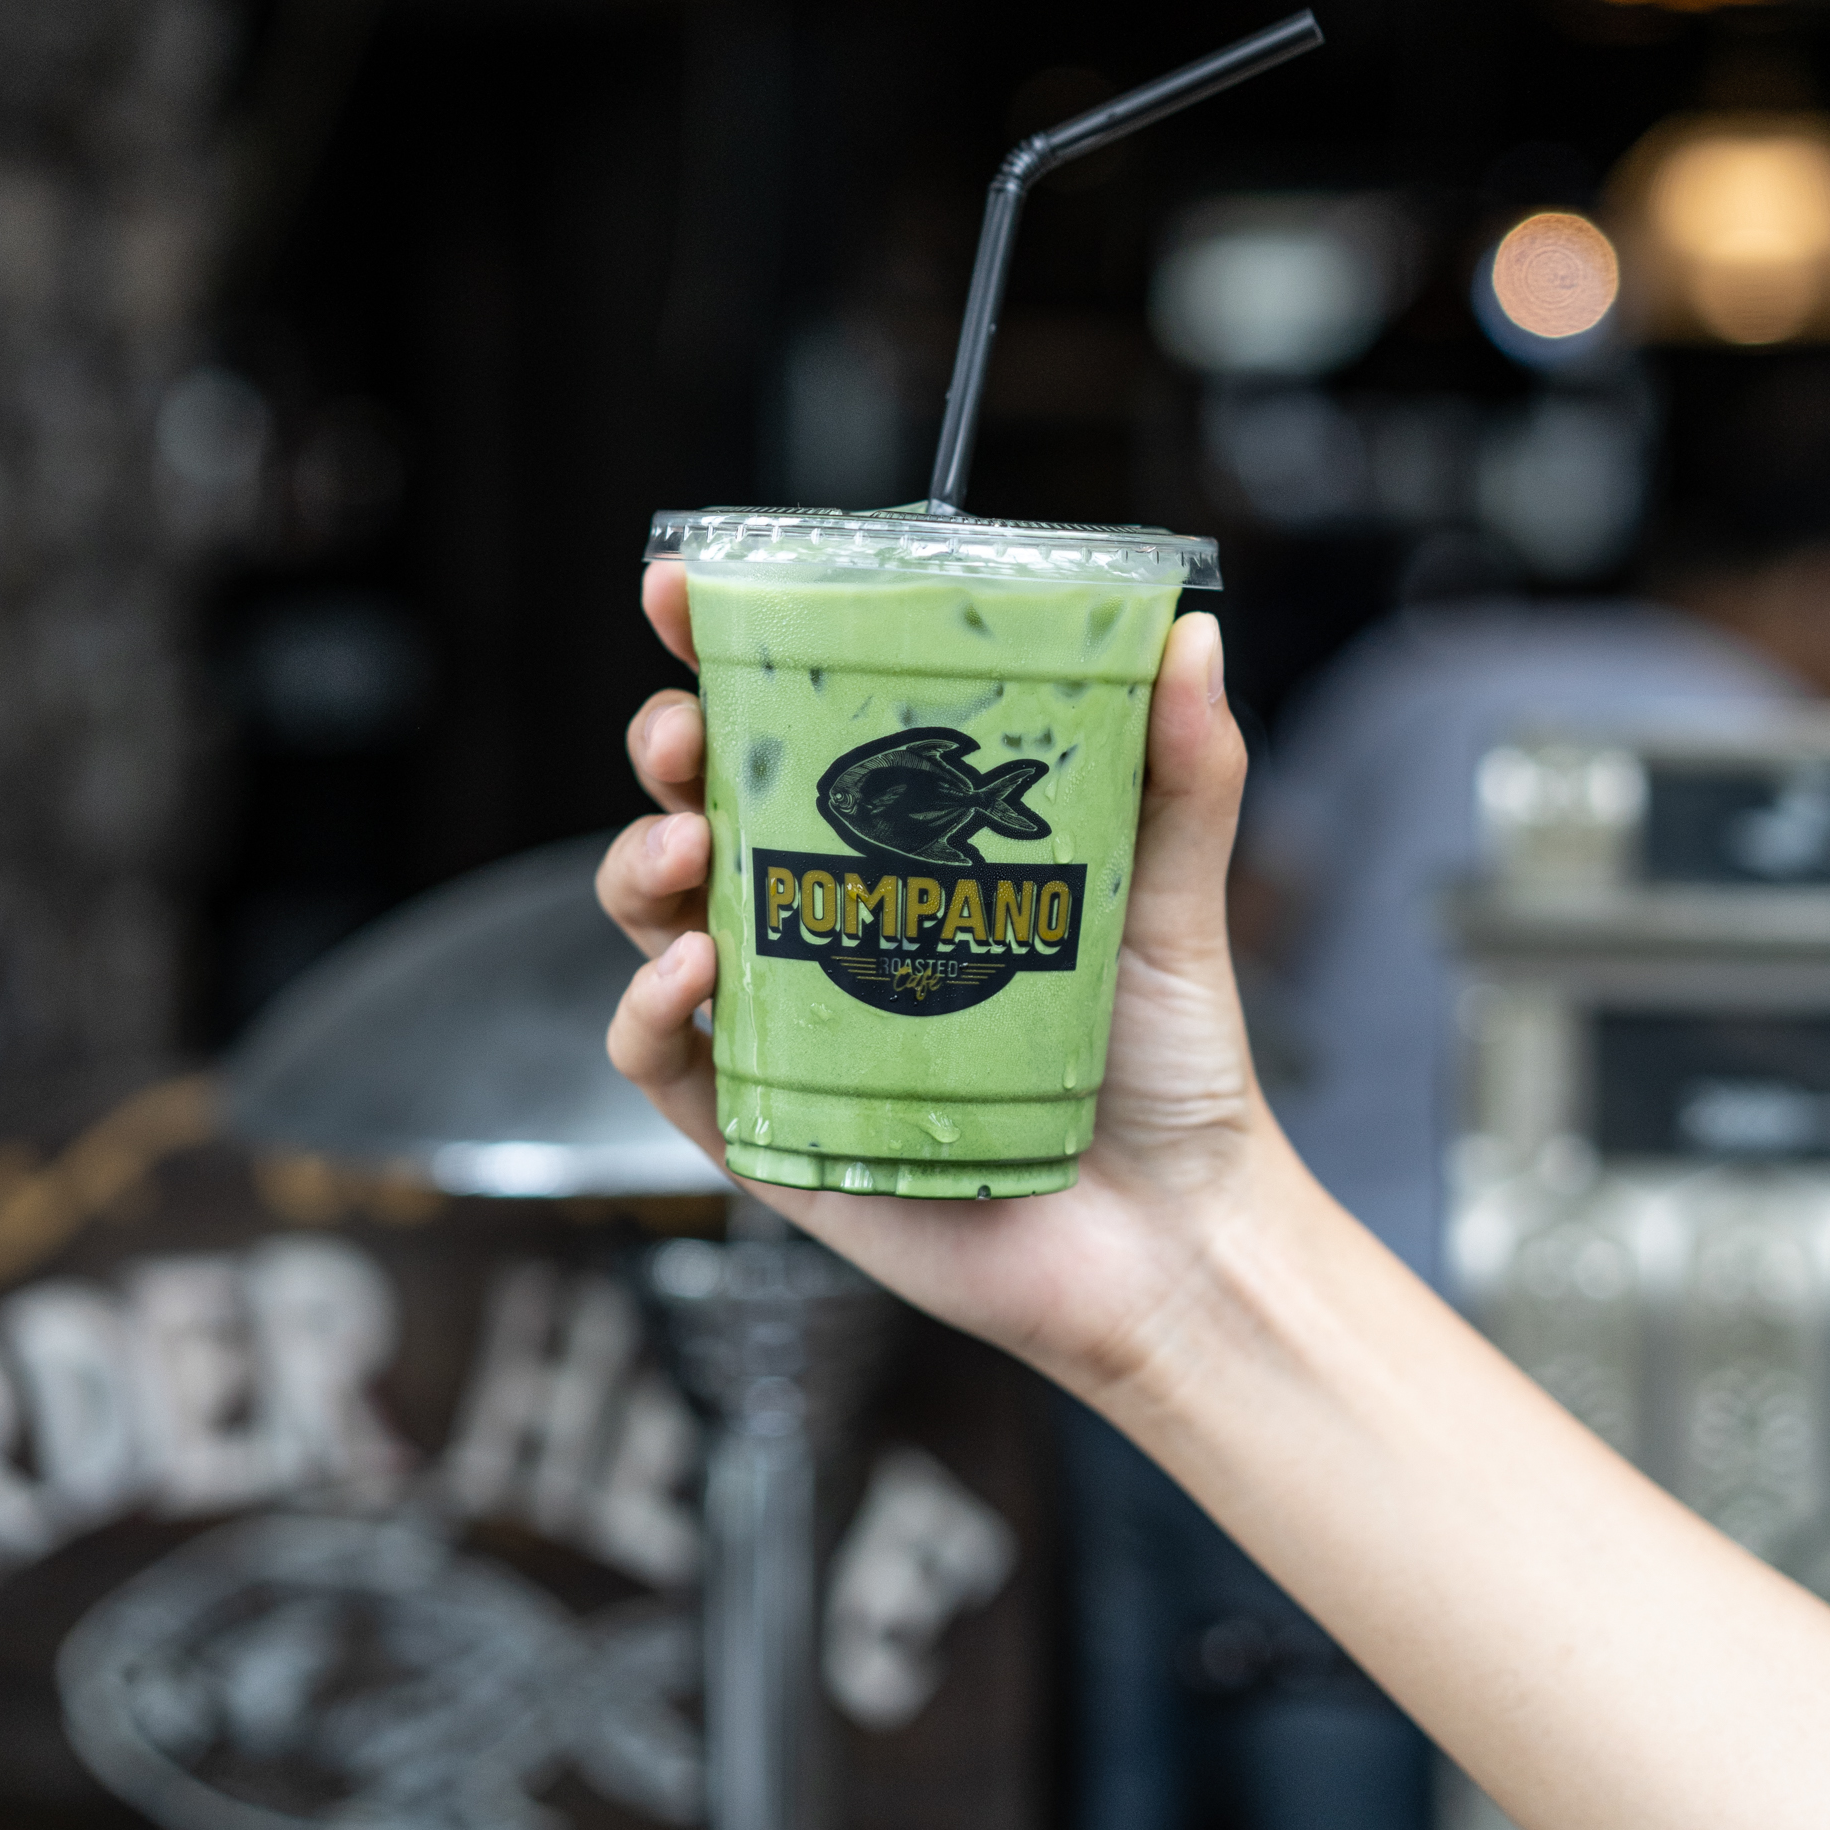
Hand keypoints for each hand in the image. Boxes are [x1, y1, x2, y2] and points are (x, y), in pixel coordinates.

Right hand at [599, 562, 1279, 1404]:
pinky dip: (645, 1006)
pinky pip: (658, 1060)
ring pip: (652, 918)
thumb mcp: (1170, 897)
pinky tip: (693, 970)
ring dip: (639, 864)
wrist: (1172, 1240)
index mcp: (895, 849)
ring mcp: (781, 1025)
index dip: (716, 652)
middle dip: (665, 748)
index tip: (683, 590)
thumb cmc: (1165, 1068)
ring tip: (687, 849)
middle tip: (685, 730)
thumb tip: (1191, 636)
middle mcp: (822, 924)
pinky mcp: (763, 1127)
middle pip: (694, 805)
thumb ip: (1180, 770)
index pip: (782, 730)